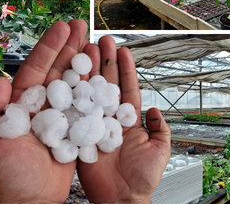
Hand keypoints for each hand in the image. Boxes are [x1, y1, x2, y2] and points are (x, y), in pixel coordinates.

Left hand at [0, 20, 88, 202]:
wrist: (29, 202)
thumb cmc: (5, 176)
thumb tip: (0, 81)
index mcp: (20, 103)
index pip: (36, 67)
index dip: (49, 46)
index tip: (62, 26)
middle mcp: (41, 106)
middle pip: (58, 69)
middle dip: (70, 46)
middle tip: (82, 25)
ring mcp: (60, 117)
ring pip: (75, 84)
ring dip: (85, 63)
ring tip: (96, 43)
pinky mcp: (76, 132)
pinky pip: (87, 107)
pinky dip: (96, 91)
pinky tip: (104, 76)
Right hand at [77, 35, 170, 202]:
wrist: (121, 198)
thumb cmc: (142, 178)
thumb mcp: (160, 151)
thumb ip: (161, 129)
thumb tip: (156, 110)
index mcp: (128, 118)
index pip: (127, 88)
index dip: (125, 69)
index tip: (123, 50)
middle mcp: (110, 117)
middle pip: (106, 84)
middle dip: (104, 62)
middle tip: (100, 40)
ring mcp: (94, 123)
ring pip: (90, 92)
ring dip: (88, 71)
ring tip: (85, 49)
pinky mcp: (79, 133)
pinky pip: (75, 112)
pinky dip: (71, 94)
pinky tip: (68, 76)